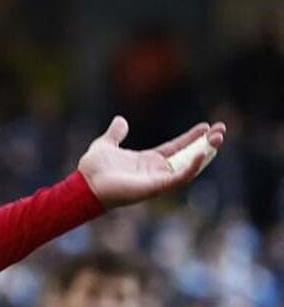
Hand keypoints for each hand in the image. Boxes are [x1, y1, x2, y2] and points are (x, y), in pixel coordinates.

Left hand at [78, 116, 226, 208]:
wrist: (84, 183)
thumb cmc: (93, 168)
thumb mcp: (106, 144)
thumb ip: (116, 133)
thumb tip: (121, 120)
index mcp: (147, 161)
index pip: (176, 148)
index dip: (191, 138)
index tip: (206, 127)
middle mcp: (156, 171)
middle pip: (188, 156)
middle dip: (206, 144)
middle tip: (222, 130)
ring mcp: (157, 179)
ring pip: (189, 166)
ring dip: (205, 153)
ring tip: (218, 138)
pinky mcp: (156, 187)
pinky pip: (180, 177)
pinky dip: (192, 166)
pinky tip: (203, 153)